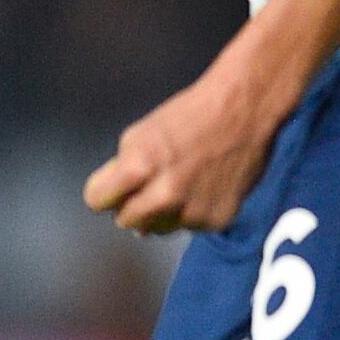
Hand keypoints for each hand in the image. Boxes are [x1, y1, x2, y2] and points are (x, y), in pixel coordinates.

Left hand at [83, 59, 291, 236]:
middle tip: (148, 185)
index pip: (96, 201)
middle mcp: (164, 196)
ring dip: (162, 212)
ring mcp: (191, 212)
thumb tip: (117, 205)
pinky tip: (204, 186)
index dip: (104, 191)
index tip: (113, 188)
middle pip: (125, 221)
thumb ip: (121, 170)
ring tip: (181, 181)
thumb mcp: (140, 134)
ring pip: (159, 228)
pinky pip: (190, 227)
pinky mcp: (216, 221)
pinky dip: (192, 212)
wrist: (243, 111)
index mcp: (138, 169)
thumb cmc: (189, 116)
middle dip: (131, 205)